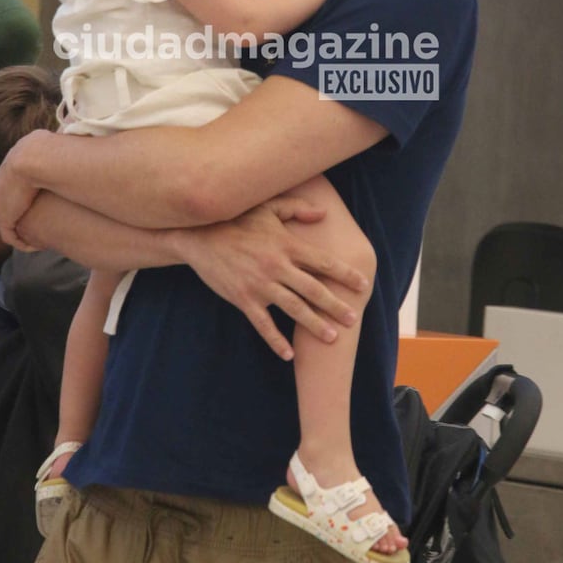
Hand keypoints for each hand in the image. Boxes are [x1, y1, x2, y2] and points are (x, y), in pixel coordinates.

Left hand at [0, 130, 50, 248]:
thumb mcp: (49, 144)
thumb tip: (68, 140)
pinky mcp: (5, 217)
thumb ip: (54, 146)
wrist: (35, 158)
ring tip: (37, 238)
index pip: (12, 185)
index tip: (40, 204)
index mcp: (7, 167)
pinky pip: (10, 235)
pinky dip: (21, 243)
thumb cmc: (48, 148)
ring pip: (9, 220)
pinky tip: (35, 247)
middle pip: (6, 203)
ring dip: (21, 230)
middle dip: (20, 214)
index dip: (25, 196)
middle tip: (37, 223)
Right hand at [178, 196, 368, 359]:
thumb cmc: (237, 219)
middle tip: (353, 319)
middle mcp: (277, 266)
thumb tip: (323, 214)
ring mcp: (260, 285)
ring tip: (332, 337)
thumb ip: (297, 209)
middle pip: (314, 289)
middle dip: (336, 305)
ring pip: (294, 308)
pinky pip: (263, 324)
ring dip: (314, 324)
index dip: (344, 274)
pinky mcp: (243, 299)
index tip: (362, 285)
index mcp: (287, 245)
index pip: (323, 262)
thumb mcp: (268, 208)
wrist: (199, 235)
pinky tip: (288, 353)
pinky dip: (276, 340)